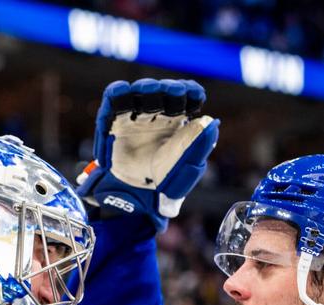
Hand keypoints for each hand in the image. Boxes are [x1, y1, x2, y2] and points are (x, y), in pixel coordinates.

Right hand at [77, 79, 218, 231]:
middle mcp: (157, 114)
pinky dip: (117, 94)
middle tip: (175, 100)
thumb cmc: (166, 181)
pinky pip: (113, 99)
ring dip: (146, 90)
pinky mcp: (114, 122)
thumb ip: (199, 143)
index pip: (185, 94)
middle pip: (163, 89)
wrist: (140, 196)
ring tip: (151, 100)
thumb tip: (210, 121)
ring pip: (139, 90)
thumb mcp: (187, 164)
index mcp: (177, 120)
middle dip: (169, 90)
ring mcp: (135, 116)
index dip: (191, 91)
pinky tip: (124, 97)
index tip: (196, 97)